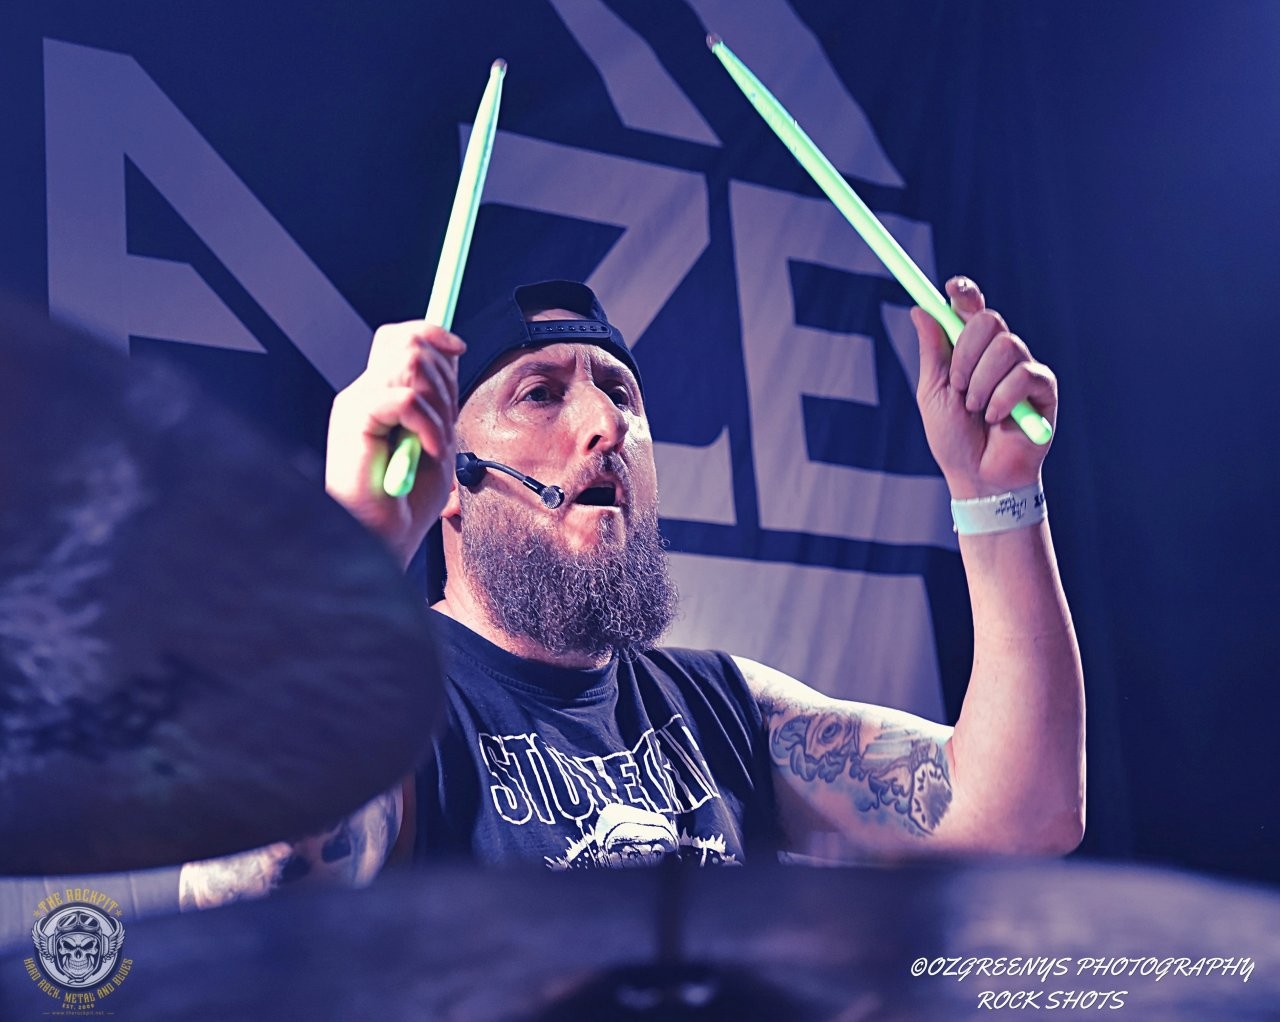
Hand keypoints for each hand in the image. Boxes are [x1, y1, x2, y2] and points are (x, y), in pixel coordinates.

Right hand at [326, 321, 463, 564]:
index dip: (433, 333)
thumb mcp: (438, 438)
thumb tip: (450, 350)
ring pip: (411, 361)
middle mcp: (364, 392)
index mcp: (380, 394)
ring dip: (439, 403)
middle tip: (447, 425)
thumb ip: (440, 397)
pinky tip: (428, 451)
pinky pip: (405, 399)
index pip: (400, 337)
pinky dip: (429, 424)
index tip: (460, 348)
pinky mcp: (355, 421)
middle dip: (446, 379)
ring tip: (436, 441)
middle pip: (408, 341)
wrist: (383, 540)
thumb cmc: (407, 500)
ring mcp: (357, 404)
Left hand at [910, 278, 1057, 498]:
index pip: (972, 309)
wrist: (978, 477)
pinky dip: (1002, 398)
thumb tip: (921, 309)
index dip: (965, 294)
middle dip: (967, 350)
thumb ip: (933, 352)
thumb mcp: (933, 393)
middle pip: (990, 319)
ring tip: (977, 410)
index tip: (951, 289)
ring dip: (982, 382)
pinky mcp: (1043, 389)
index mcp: (971, 352)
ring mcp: (1023, 369)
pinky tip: (997, 419)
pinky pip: (1025, 375)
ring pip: (1007, 346)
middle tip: (958, 385)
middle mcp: (999, 355)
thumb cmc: (953, 439)